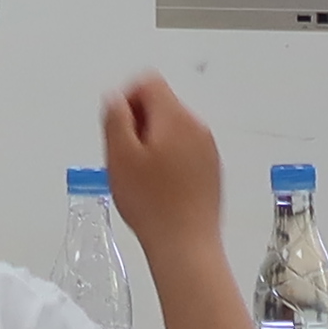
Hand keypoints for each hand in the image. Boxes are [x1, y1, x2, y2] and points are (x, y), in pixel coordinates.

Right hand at [102, 70, 228, 263]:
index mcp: (175, 117)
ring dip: (153, 143)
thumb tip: (116, 98)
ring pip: (173, 129)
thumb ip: (115, 117)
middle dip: (139, 123)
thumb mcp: (119, 156)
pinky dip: (169, 160)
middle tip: (126, 158)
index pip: (149, 82)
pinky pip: (185, 150)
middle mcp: (197, 127)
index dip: (127, 99)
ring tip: (142, 178)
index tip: (118, 130)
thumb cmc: (151, 203)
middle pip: (162, 104)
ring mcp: (208, 149)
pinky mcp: (212, 170)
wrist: (186, 246)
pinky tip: (159, 189)